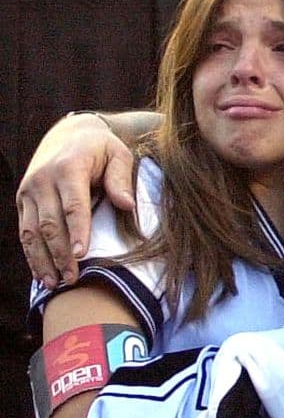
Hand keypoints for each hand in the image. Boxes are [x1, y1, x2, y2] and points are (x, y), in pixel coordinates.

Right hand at [16, 113, 135, 288]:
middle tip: (73, 279)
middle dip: (60, 254)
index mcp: (68, 168)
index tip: (81, 254)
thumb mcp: (118, 154)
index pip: (73, 205)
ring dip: (42, 260)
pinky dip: (31, 254)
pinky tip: (40, 274)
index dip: (76, 231)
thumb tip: (127, 205)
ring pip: (31, 231)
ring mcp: (29, 191)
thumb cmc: (100, 148)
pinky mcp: (22, 200)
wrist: (68, 133)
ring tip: (55, 284)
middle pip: (50, 223)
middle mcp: (43, 180)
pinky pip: (24, 231)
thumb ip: (121, 178)